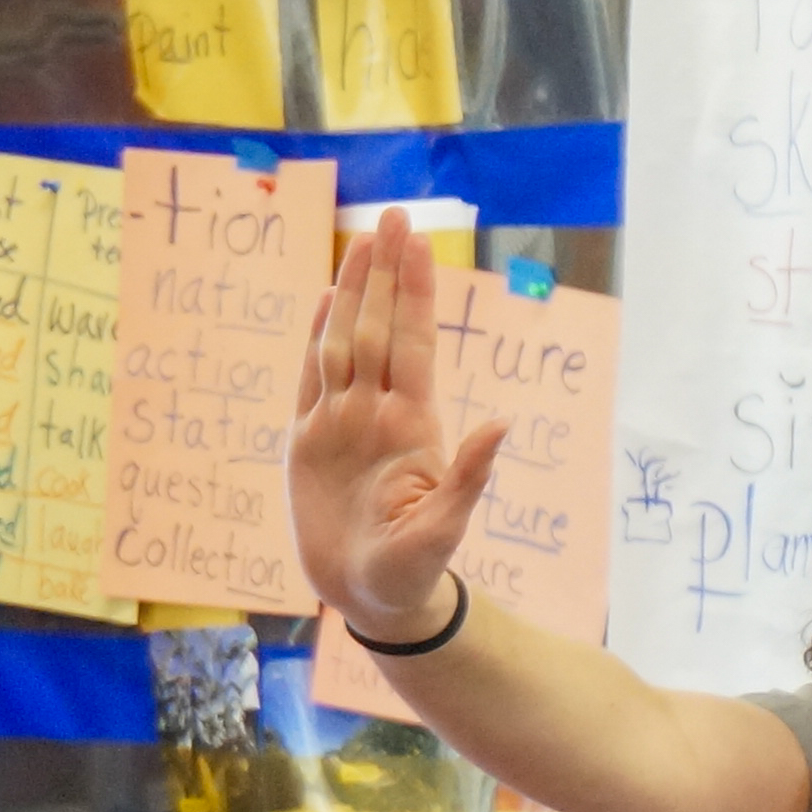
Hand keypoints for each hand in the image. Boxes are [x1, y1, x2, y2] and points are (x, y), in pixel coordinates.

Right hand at [291, 208, 501, 642]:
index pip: (413, 342)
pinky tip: (324, 299)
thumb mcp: (447, 524)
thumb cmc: (414, 568)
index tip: (421, 243)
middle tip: (394, 216)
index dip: (416, 292)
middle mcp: (377, 412)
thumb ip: (471, 473)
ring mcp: (341, 421)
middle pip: (380, 327)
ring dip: (354, 292)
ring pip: (345, 340)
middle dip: (387, 273)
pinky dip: (316, 336)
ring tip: (363, 241)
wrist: (372, 596)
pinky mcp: (307, 440)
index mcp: (412, 425)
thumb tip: (504, 422)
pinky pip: (310, 377)